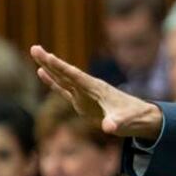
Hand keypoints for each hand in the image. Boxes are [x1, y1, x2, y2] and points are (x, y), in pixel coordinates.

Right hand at [31, 45, 162, 139]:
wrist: (140, 118)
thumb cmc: (134, 118)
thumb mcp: (124, 122)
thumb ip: (116, 123)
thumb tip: (109, 128)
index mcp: (97, 89)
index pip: (75, 76)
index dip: (61, 68)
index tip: (48, 56)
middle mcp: (88, 88)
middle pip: (65, 73)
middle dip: (50, 62)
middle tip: (34, 48)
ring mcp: (84, 94)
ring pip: (62, 78)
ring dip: (49, 67)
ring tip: (35, 53)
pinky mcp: (81, 101)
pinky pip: (63, 89)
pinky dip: (52, 82)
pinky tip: (41, 72)